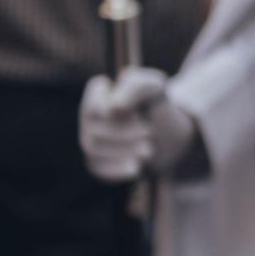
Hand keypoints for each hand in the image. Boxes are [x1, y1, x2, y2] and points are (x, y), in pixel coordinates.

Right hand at [80, 67, 198, 180]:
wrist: (166, 132)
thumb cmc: (156, 103)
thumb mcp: (154, 86)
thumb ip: (136, 87)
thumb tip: (113, 108)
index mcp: (97, 93)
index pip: (93, 106)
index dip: (116, 112)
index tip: (138, 112)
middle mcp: (88, 116)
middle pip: (94, 129)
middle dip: (125, 134)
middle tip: (149, 132)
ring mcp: (89, 139)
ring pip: (92, 149)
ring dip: (124, 151)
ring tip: (149, 149)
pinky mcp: (96, 161)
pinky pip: (97, 169)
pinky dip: (118, 169)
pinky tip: (137, 167)